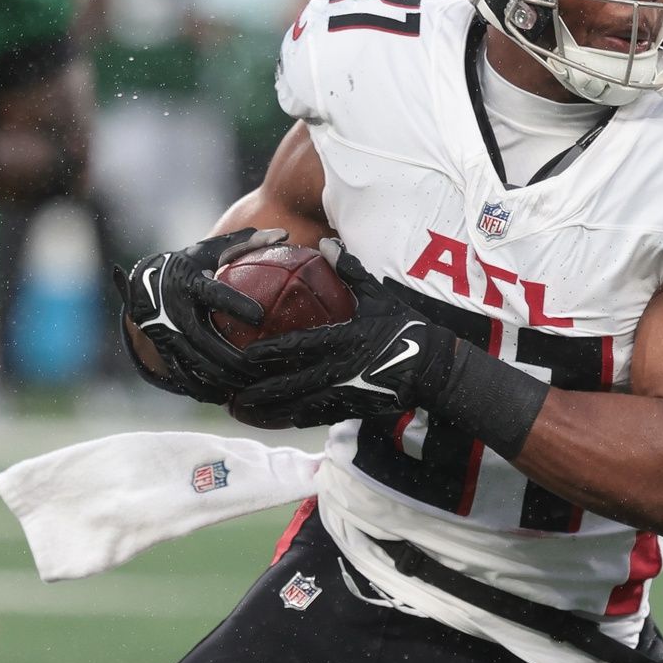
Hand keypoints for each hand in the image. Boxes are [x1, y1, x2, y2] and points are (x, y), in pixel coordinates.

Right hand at [115, 228, 285, 402]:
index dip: (235, 305)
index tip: (259, 316)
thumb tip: (284, 234)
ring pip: (196, 365)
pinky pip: (183, 378)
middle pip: (207, 342)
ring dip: (226, 379)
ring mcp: (165, 335)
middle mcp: (174, 312)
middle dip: (238, 360)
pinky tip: (228, 397)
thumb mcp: (211, 251)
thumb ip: (246, 243)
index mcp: (189, 283)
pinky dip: (204, 390)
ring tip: (254, 387)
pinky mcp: (161, 352)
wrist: (140, 284)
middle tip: (267, 367)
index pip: (213, 294)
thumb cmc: (190, 266)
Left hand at [233, 239, 460, 426]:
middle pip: (291, 384)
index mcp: (345, 340)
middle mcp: (341, 370)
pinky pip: (316, 417)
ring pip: (299, 407)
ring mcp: (346, 392)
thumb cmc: (405, 327)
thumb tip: (326, 242)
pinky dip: (291, 420)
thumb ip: (350, 272)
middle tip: (230, 392)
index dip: (269, 352)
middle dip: (258, 390)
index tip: (244, 353)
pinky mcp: (353, 408)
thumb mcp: (379, 296)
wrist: (432, 367)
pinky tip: (274, 420)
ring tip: (242, 411)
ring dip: (269, 411)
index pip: (299, 347)